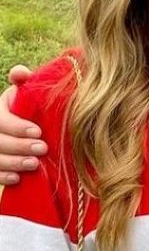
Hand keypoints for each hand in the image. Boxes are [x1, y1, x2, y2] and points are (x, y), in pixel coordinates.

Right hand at [0, 65, 45, 184]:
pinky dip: (2, 176)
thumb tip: (20, 72)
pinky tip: (17, 178)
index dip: (17, 127)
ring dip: (12, 163)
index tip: (38, 131)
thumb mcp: (29, 93)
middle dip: (19, 146)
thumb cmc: (34, 106)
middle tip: (42, 148)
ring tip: (34, 164)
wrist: (34, 127)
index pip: (1, 120)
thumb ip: (26, 82)